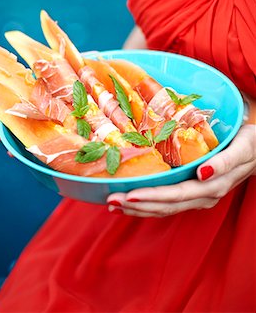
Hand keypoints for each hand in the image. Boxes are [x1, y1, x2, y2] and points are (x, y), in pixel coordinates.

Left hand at [107, 125, 255, 217]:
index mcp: (212, 186)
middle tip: (111, 200)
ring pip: (164, 208)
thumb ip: (224, 162)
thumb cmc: (250, 144)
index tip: (129, 195)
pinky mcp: (194, 193)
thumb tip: (202, 173)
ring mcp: (198, 197)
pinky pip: (168, 202)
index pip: (177, 196)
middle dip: (137, 205)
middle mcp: (203, 196)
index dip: (152, 197)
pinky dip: (148, 203)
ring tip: (113, 204)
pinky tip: (131, 200)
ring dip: (138, 208)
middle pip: (166, 206)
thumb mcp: (243, 148)